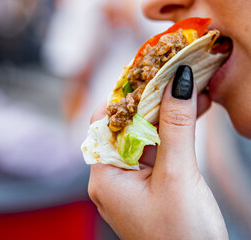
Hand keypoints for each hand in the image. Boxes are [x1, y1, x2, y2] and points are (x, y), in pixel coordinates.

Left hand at [88, 66, 227, 238]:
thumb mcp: (178, 176)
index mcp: (104, 178)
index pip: (103, 123)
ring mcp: (129, 183)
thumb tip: (178, 82)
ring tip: (189, 89)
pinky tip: (190, 113)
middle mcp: (111, 178)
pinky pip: (156, 152)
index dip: (123, 95)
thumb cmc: (182, 235)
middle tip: (172, 75)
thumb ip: (176, 127)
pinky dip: (172, 133)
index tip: (144, 70)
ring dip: (165, 115)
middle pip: (124, 128)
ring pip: (143, 138)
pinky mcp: (147, 186)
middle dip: (150, 101)